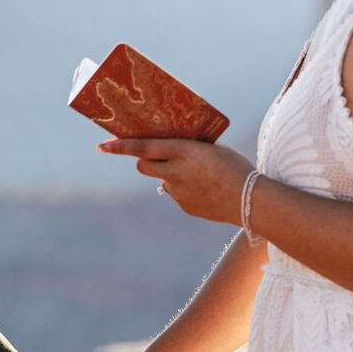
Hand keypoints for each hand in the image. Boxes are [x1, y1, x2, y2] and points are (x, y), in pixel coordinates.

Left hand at [98, 138, 254, 224]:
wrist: (250, 200)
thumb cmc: (235, 167)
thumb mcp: (211, 149)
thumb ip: (187, 150)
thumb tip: (169, 152)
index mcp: (183, 151)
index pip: (142, 147)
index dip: (120, 146)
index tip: (102, 145)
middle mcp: (175, 172)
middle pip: (143, 166)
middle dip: (144, 161)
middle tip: (155, 158)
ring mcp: (178, 192)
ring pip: (162, 180)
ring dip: (170, 175)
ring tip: (197, 175)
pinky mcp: (184, 206)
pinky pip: (177, 194)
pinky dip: (185, 189)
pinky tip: (205, 189)